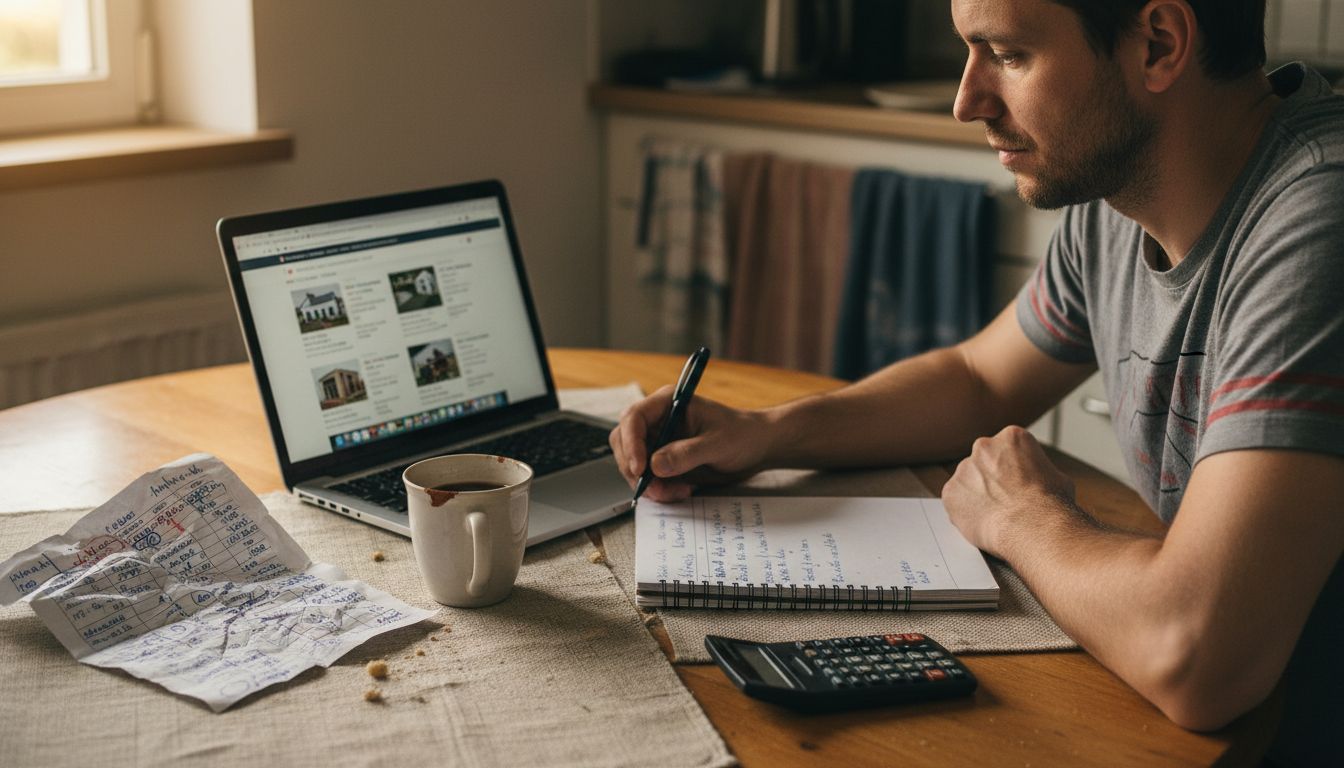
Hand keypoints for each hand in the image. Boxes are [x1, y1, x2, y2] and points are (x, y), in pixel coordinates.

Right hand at [609, 386, 771, 501]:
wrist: (756, 448)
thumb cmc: (742, 435)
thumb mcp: (718, 443)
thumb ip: (688, 453)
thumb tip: (656, 465)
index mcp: (668, 403)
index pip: (634, 418)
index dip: (631, 443)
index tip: (640, 469)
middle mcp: (658, 420)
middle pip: (624, 442)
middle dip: (635, 469)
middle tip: (656, 489)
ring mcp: (659, 440)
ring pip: (632, 463)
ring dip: (647, 483)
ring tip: (677, 492)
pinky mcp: (663, 460)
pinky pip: (647, 477)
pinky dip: (657, 489)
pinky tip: (680, 491)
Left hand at [942, 426, 1076, 556]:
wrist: (1033, 527)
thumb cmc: (1051, 504)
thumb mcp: (1058, 477)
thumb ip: (1039, 472)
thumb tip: (1039, 480)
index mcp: (1011, 437)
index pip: (1007, 449)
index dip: (1013, 469)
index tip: (1017, 483)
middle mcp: (983, 446)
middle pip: (984, 462)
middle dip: (992, 479)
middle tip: (1004, 499)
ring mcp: (964, 469)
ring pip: (968, 482)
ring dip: (977, 494)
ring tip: (996, 515)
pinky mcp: (950, 492)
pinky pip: (955, 501)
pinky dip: (965, 511)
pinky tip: (984, 522)